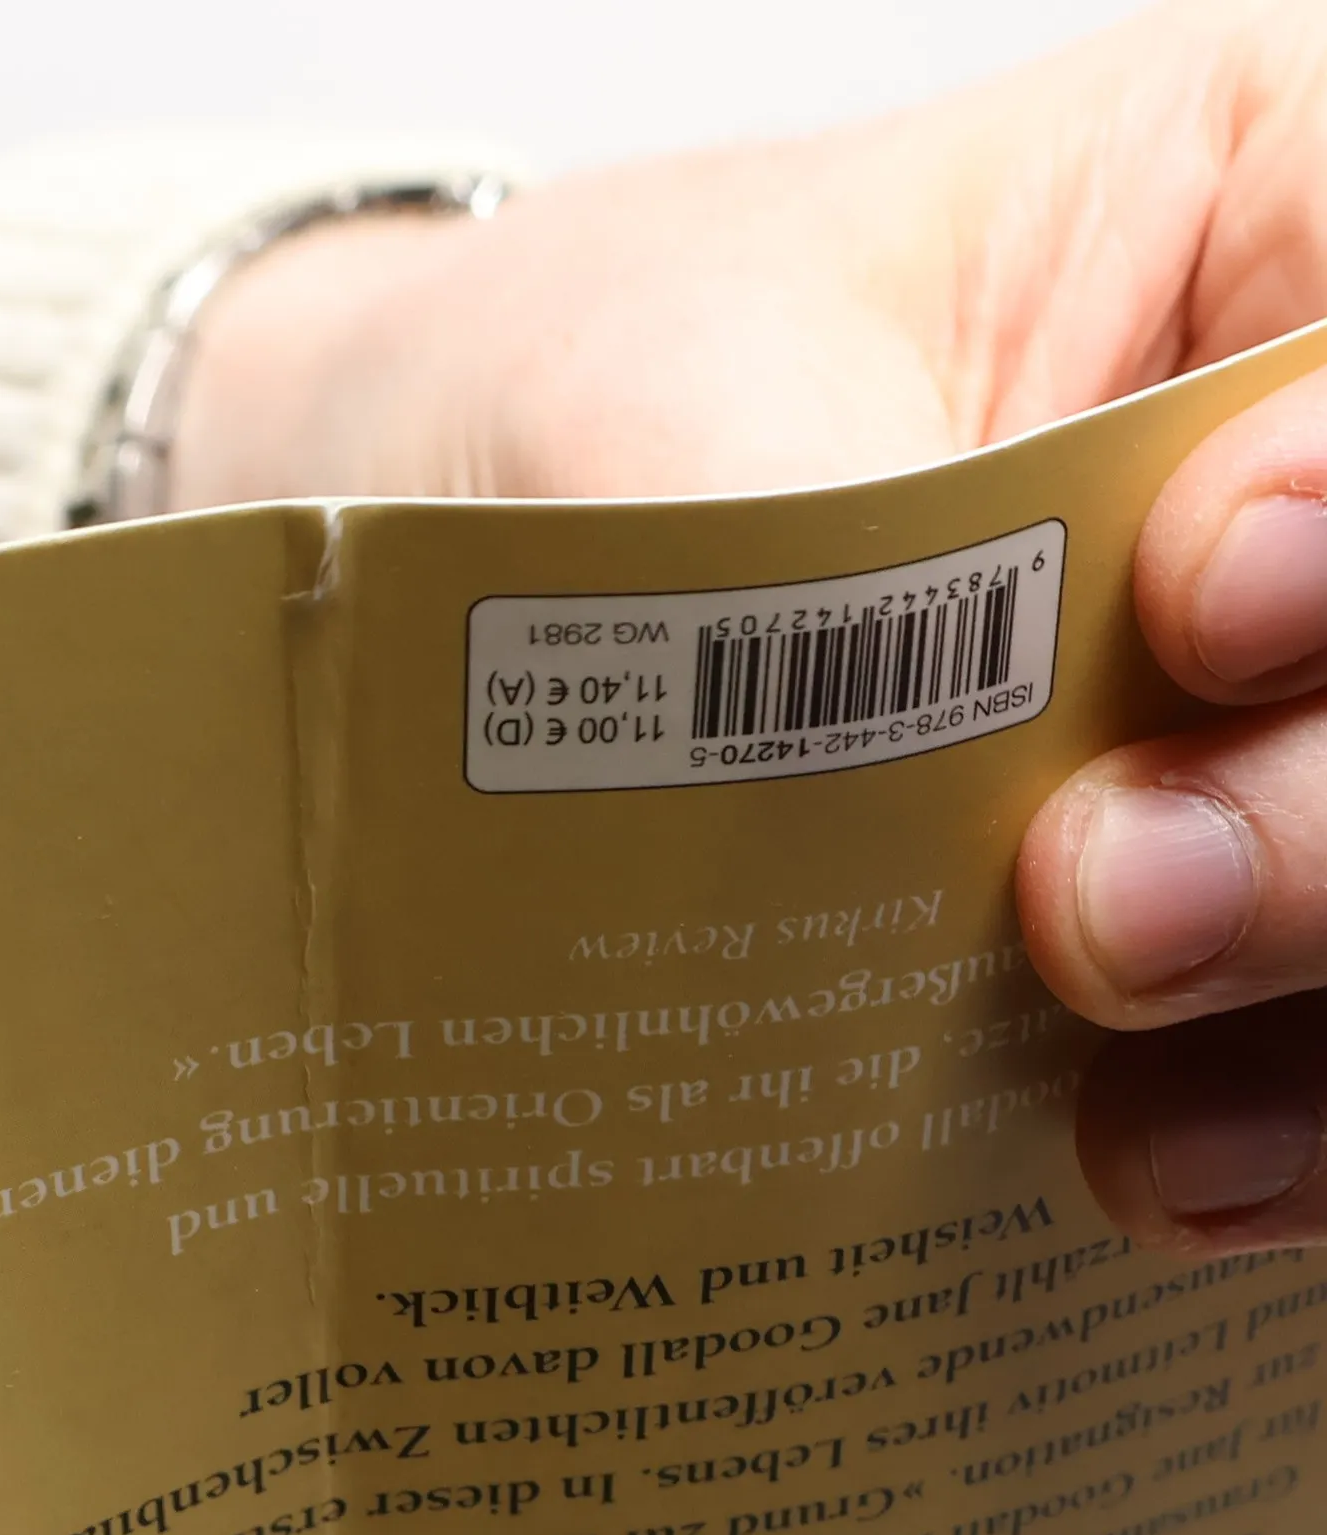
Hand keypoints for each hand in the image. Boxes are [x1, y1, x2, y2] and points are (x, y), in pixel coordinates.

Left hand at [172, 0, 1326, 1253]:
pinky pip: (1291, 1058)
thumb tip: (1031, 868)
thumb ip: (856, 599)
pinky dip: (1269, 1145)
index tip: (1209, 597)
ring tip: (1128, 1120)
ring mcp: (1234, 732)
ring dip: (1308, 1039)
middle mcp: (1285, 511)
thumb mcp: (661, 409)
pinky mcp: (1179, 929)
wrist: (421, 574)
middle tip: (1108, 909)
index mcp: (1238, 233)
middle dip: (1324, 832)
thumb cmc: (555, 409)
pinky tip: (1144, 1178)